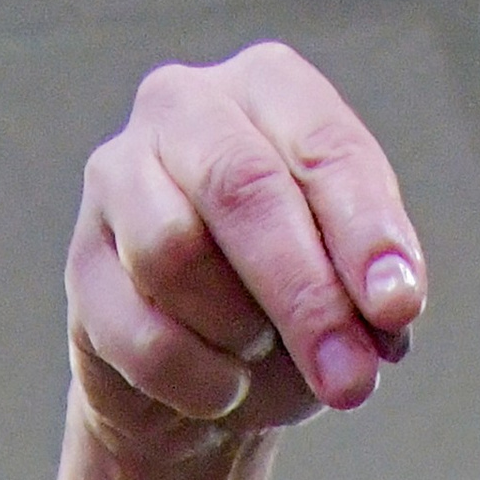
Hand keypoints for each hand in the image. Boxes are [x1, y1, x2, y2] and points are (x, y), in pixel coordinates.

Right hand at [65, 45, 426, 466]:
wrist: (202, 385)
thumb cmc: (288, 313)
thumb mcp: (352, 301)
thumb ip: (374, 301)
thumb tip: (384, 317)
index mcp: (271, 90)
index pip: (323, 146)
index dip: (365, 231)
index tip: (398, 308)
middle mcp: (186, 108)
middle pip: (242, 189)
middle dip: (305, 295)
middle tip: (350, 380)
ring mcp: (118, 177)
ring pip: (174, 252)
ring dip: (238, 334)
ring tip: (258, 357)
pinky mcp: (82, 263)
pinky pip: (140, 331)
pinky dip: (197, 380)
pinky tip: (220, 389)